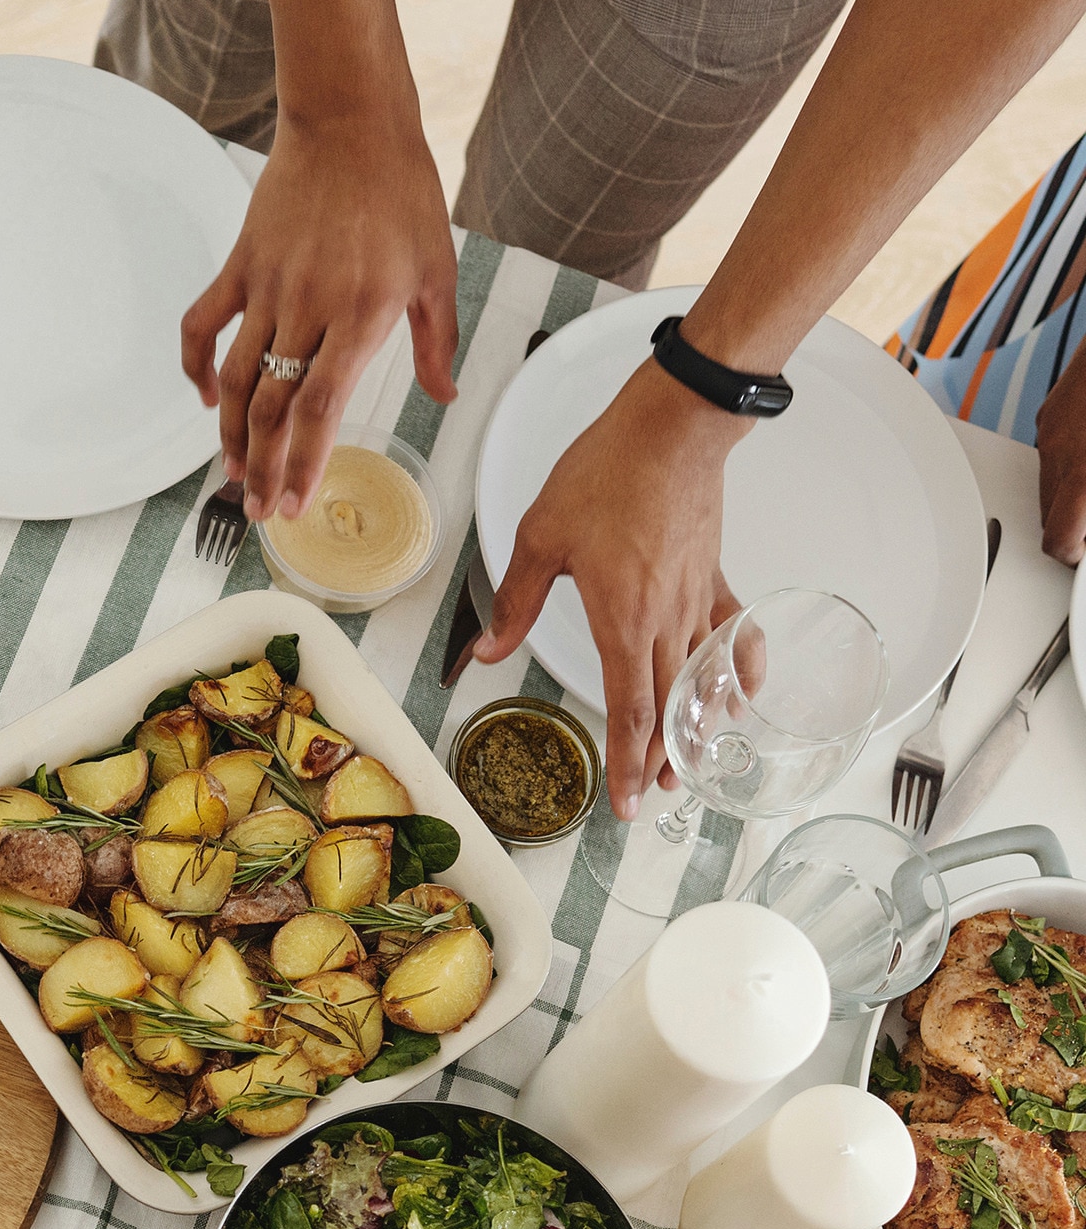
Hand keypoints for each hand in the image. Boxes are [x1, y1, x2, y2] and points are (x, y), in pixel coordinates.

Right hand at [181, 102, 456, 525]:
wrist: (351, 122)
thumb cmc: (401, 193)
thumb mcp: (437, 270)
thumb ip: (437, 341)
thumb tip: (444, 395)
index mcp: (361, 316)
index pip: (321, 408)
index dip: (301, 462)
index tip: (293, 503)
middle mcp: (309, 309)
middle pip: (273, 408)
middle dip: (262, 467)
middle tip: (259, 511)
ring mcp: (268, 288)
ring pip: (237, 379)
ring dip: (229, 434)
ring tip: (231, 475)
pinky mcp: (240, 266)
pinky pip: (203, 325)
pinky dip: (197, 366)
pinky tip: (207, 399)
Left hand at [474, 363, 751, 816]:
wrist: (672, 426)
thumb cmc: (609, 473)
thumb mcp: (539, 538)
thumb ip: (514, 602)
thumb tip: (486, 651)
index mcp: (620, 619)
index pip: (627, 709)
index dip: (627, 762)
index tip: (625, 801)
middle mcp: (665, 620)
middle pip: (668, 707)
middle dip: (661, 758)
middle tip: (655, 795)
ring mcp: (696, 599)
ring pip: (702, 681)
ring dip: (698, 729)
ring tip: (693, 765)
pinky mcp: (714, 575)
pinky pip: (733, 634)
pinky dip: (739, 670)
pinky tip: (742, 696)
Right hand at [1037, 344, 1085, 564]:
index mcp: (1084, 471)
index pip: (1059, 540)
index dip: (1073, 555)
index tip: (1082, 556)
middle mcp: (1060, 453)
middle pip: (1049, 517)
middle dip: (1073, 525)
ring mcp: (1051, 431)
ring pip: (1048, 486)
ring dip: (1070, 493)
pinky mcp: (1050, 413)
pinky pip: (1051, 453)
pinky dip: (1069, 461)